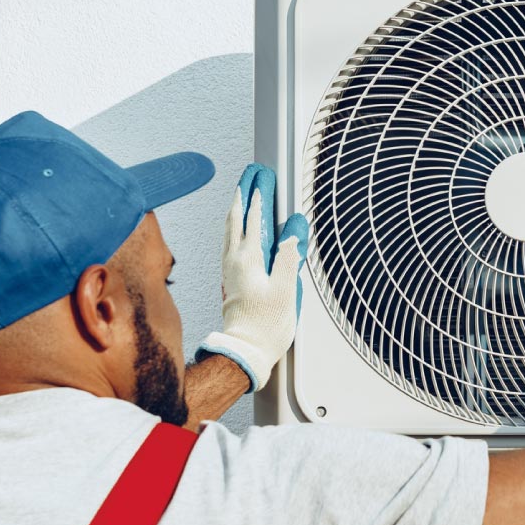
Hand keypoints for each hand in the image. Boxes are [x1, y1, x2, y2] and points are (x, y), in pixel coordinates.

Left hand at [195, 164, 308, 391]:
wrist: (246, 350)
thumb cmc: (265, 326)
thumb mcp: (287, 288)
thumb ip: (290, 254)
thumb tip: (294, 226)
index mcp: (249, 258)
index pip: (256, 216)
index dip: (262, 193)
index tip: (265, 176)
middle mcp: (235, 260)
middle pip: (238, 216)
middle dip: (245, 192)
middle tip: (251, 174)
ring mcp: (231, 269)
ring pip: (231, 228)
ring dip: (238, 207)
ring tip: (243, 193)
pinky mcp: (231, 279)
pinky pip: (230, 242)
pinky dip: (235, 226)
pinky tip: (238, 229)